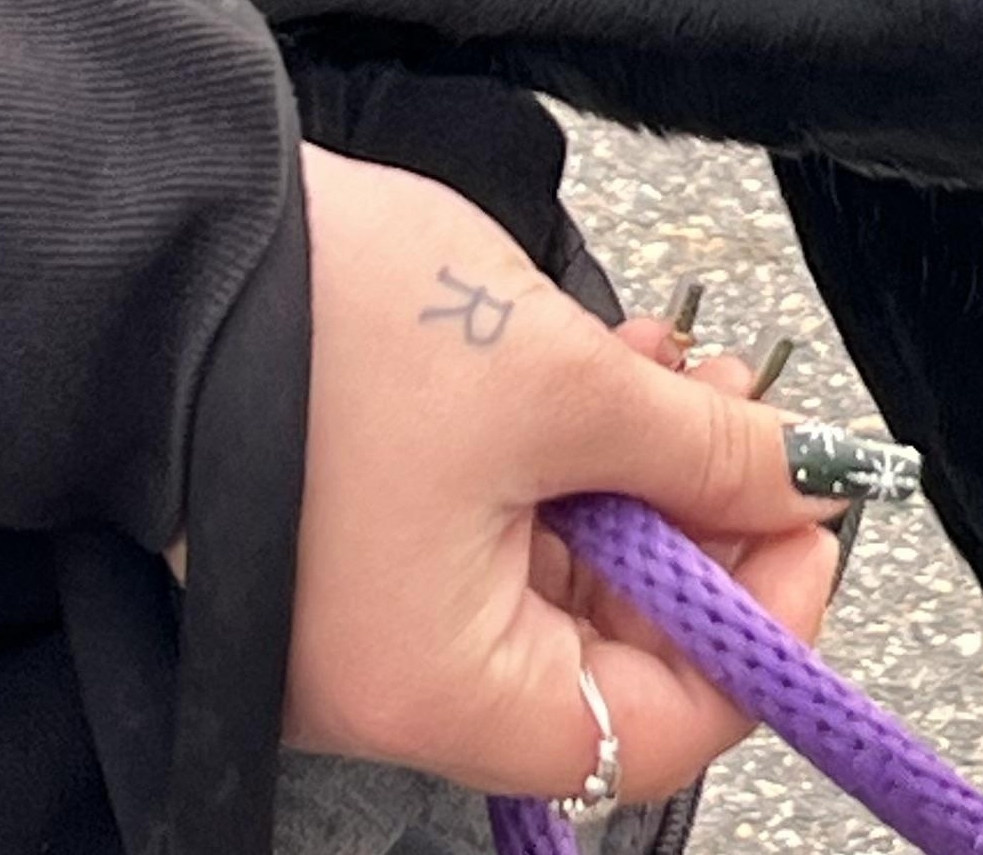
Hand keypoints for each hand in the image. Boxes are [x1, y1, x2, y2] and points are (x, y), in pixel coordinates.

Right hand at [276, 147, 841, 797]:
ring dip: (653, 476)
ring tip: (693, 372)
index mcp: (438, 688)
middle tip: (757, 421)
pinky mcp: (368, 534)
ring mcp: (380, 610)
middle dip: (707, 529)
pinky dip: (583, 455)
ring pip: (572, 574)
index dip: (757, 631)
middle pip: (615, 653)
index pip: (650, 732)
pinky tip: (627, 368)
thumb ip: (704, 449)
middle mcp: (401, 680)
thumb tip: (813, 484)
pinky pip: (511, 524)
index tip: (807, 519)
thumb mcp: (560, 381)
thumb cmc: (333, 333)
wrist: (169, 251)